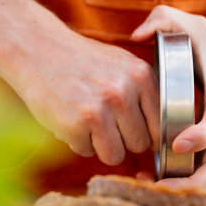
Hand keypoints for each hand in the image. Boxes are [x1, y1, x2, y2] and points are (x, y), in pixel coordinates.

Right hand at [10, 25, 159, 165]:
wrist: (39, 50)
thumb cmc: (84, 62)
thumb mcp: (124, 65)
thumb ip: (145, 93)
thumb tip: (166, 133)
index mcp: (141, 76)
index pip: (161, 126)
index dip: (149, 134)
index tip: (137, 132)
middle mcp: (123, 92)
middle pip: (140, 144)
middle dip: (124, 140)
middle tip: (106, 124)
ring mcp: (99, 110)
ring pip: (116, 155)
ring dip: (102, 147)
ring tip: (90, 124)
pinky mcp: (75, 125)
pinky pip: (87, 152)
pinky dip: (78, 142)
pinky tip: (71, 120)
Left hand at [131, 6, 205, 188]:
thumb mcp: (192, 24)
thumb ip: (164, 20)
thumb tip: (138, 35)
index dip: (202, 134)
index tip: (177, 142)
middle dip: (190, 180)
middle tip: (155, 185)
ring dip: (183, 186)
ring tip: (145, 185)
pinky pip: (205, 172)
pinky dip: (183, 181)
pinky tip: (152, 180)